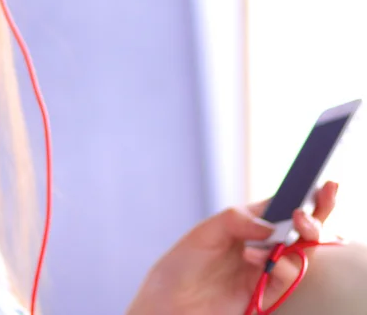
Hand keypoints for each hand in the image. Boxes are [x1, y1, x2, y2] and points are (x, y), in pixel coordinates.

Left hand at [126, 181, 337, 314]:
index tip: (320, 187)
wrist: (170, 301)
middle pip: (301, 229)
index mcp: (248, 222)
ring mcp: (266, 267)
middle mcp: (261, 243)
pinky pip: (290, 277)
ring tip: (272, 239)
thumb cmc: (183, 262)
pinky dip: (282, 266)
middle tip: (305, 217)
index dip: (303, 197)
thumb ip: (236, 221)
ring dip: (297, 242)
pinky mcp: (267, 291)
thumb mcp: (205, 232)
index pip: (282, 205)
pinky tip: (256, 259)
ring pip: (301, 252)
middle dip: (314, 219)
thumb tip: (270, 226)